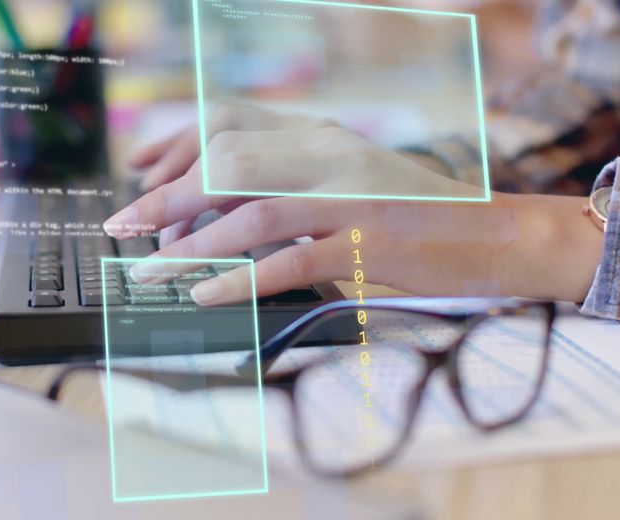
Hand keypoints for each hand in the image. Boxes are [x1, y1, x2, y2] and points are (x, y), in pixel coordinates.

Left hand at [109, 121, 604, 304]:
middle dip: (167, 196)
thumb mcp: (346, 183)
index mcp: (320, 136)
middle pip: (228, 164)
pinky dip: (240, 280)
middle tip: (125, 227)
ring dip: (193, 244)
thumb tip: (207, 220)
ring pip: (252, 214)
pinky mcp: (367, 246)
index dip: (174, 146)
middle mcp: (329, 157)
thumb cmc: (414, 216)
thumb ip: (285, 190)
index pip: (229, 124)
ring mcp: (350, 199)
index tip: (137, 173)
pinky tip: (207, 295)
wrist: (494, 235)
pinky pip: (288, 262)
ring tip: (152, 268)